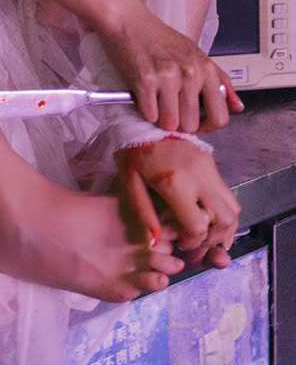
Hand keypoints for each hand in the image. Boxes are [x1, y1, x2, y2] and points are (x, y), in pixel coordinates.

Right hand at [101, 0, 244, 133]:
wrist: (127, 20)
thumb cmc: (159, 37)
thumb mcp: (196, 54)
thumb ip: (220, 81)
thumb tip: (237, 107)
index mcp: (206, 68)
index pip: (220, 117)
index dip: (207, 126)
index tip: (196, 122)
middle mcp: (190, 73)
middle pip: (191, 125)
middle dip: (178, 121)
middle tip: (168, 105)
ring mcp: (167, 77)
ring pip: (169, 124)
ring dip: (160, 118)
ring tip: (155, 99)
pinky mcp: (144, 81)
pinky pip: (149, 115)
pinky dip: (144, 110)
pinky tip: (143, 94)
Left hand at [116, 135, 241, 267]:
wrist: (142, 119)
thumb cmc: (132, 151)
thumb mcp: (130, 182)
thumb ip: (144, 213)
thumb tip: (156, 241)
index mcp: (176, 183)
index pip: (198, 226)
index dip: (192, 242)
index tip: (182, 244)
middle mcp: (199, 176)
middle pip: (226, 219)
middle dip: (215, 238)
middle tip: (200, 243)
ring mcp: (209, 167)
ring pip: (233, 207)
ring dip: (225, 226)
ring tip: (208, 234)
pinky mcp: (211, 161)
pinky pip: (227, 192)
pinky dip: (223, 209)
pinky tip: (209, 215)